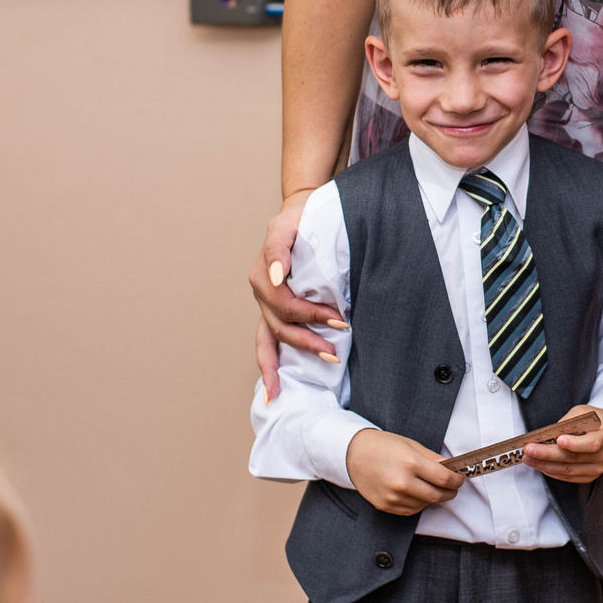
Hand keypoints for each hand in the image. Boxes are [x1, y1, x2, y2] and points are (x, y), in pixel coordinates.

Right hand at [251, 190, 345, 401]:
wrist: (301, 214)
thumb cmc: (299, 218)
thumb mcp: (287, 225)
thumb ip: (279, 249)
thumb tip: (277, 276)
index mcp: (263, 277)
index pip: (286, 305)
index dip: (312, 316)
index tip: (340, 322)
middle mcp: (262, 294)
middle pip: (280, 327)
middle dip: (307, 342)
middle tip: (335, 352)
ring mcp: (266, 305)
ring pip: (270, 341)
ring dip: (285, 363)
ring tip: (303, 379)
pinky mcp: (275, 310)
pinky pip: (269, 342)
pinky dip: (270, 365)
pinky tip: (275, 388)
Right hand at [346, 430, 461, 515]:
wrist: (354, 454)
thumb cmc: (383, 446)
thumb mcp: (411, 445)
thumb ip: (433, 459)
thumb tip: (451, 469)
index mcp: (411, 463)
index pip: (444, 479)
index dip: (456, 480)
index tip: (460, 479)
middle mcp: (402, 482)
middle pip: (437, 496)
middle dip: (450, 493)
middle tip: (453, 488)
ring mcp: (393, 497)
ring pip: (424, 505)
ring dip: (433, 498)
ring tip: (431, 487)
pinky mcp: (385, 506)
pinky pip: (410, 511)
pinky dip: (418, 504)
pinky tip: (417, 493)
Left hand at [521, 407, 602, 484]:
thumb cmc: (594, 420)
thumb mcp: (583, 412)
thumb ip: (567, 423)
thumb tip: (547, 435)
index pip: (591, 444)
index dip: (574, 444)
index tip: (558, 440)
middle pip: (574, 458)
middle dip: (548, 454)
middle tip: (529, 449)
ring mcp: (597, 468)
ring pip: (568, 470)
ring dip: (545, 465)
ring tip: (528, 458)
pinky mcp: (589, 476)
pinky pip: (568, 478)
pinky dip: (552, 471)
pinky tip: (540, 465)